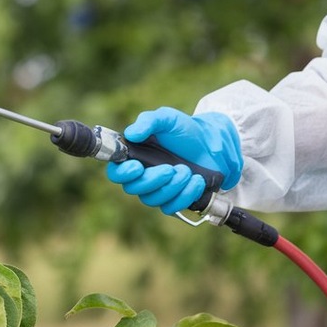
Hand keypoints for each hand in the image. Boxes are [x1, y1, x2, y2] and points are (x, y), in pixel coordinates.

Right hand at [106, 107, 242, 214]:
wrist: (211, 144)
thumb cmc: (185, 131)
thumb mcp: (167, 119)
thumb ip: (148, 121)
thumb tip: (131, 134)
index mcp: (134, 157)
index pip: (116, 172)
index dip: (122, 174)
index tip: (137, 167)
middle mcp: (141, 176)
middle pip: (133, 188)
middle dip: (153, 180)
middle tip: (171, 168)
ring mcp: (156, 190)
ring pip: (152, 199)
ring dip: (172, 187)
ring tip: (188, 171)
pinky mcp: (173, 199)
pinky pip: (171, 207)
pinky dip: (184, 195)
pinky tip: (196, 181)